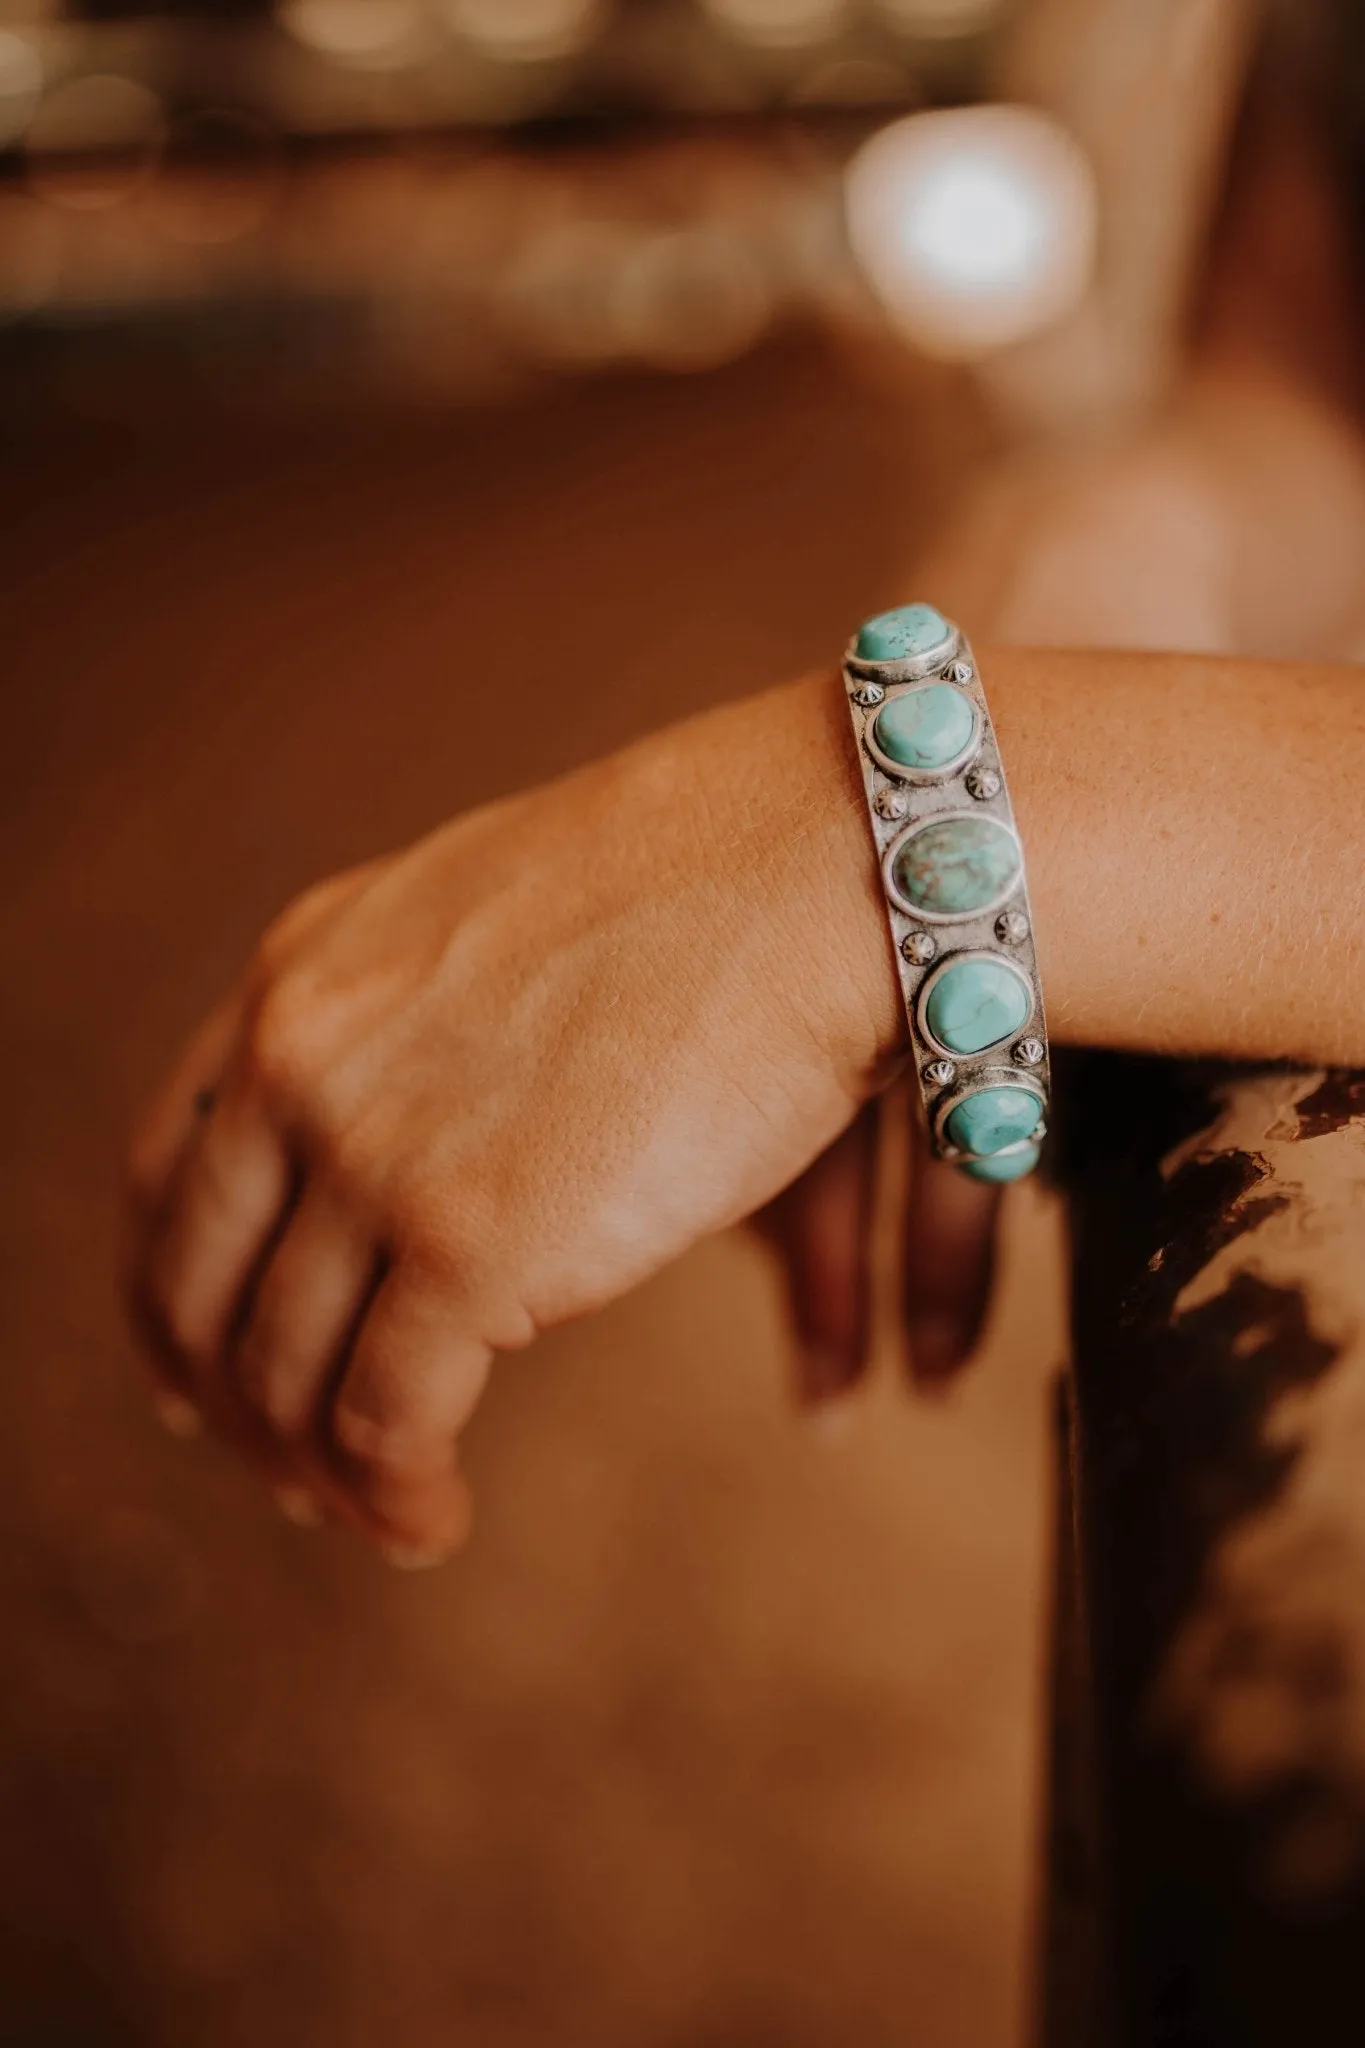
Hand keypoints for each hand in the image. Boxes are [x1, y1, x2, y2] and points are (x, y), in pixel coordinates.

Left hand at [126, 679, 902, 1561]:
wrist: (816, 866)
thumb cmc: (704, 897)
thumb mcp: (494, 933)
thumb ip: (415, 1026)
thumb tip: (412, 1145)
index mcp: (300, 980)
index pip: (170, 1176)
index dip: (171, 1299)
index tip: (199, 1377)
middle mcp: (301, 1062)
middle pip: (196, 1292)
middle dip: (233, 1411)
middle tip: (296, 1480)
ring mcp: (372, 1152)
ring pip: (282, 1376)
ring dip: (325, 1477)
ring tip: (388, 1518)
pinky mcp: (467, 1243)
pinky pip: (385, 1422)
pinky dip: (398, 1500)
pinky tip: (438, 1522)